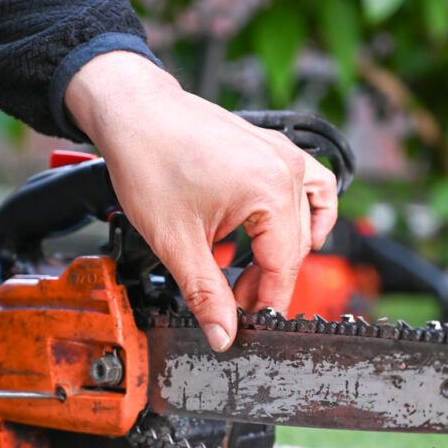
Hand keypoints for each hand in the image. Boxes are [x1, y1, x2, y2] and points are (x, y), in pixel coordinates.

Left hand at [65, 52, 337, 350]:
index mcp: (270, 191)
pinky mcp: (273, 147)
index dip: (265, 302)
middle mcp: (286, 169)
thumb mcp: (176, 241)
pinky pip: (313, 184)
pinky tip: (298, 232)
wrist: (133, 113)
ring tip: (251, 275)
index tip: (247, 324)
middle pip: (294, 247)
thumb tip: (223, 333)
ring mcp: (284, 154)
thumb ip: (206, 293)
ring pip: (302, 220)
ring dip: (282, 253)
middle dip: (266, 282)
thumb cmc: (150, 160)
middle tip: (235, 306)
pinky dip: (310, 212)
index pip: (283, 265)